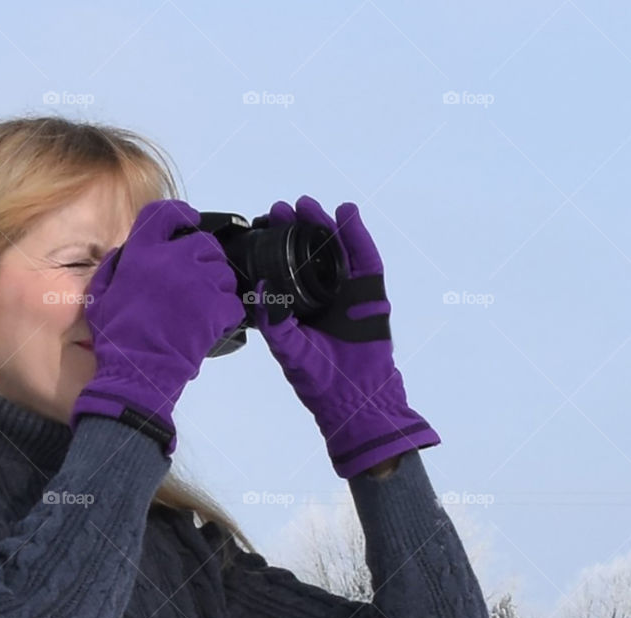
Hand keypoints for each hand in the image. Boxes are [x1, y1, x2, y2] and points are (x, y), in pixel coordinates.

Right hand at [70, 199, 244, 454]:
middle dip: (204, 259)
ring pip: (223, 271)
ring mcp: (198, 281)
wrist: (138, 370)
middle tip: (198, 281)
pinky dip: (226, 313)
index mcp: (141, 253)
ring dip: (218, 286)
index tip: (190, 222)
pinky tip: (213, 325)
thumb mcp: (100, 296)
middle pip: (204, 242)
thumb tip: (127, 253)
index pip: (166, 213)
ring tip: (205, 307)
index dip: (182, 215)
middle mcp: (172, 259)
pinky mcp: (217, 306)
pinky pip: (232, 301)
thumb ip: (114, 268)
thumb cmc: (116, 337)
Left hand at [249, 195, 439, 477]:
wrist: (355, 399)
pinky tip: (347, 214)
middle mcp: (324, 294)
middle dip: (299, 227)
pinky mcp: (372, 294)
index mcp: (300, 305)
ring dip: (326, 224)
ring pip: (338, 249)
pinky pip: (366, 259)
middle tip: (283, 207)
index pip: (288, 265)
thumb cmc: (318, 379)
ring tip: (310, 205)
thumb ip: (273, 322)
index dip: (278, 242)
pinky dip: (357, 235)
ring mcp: (349, 292)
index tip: (264, 222)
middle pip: (312, 251)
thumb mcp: (287, 349)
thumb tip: (258, 288)